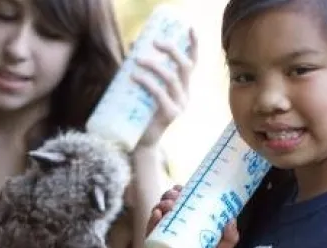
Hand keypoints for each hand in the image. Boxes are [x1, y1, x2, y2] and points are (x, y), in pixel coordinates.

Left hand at [132, 29, 197, 149]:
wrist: (142, 140)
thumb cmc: (142, 113)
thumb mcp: (145, 88)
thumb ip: (143, 69)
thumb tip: (132, 44)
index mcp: (183, 87)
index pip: (193, 64)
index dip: (193, 46)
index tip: (189, 28)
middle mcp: (185, 95)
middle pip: (185, 67)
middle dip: (172, 51)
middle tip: (154, 42)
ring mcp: (180, 105)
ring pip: (171, 78)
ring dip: (154, 65)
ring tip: (137, 60)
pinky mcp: (171, 115)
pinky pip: (159, 93)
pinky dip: (146, 82)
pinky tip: (135, 76)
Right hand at [146, 185, 238, 247]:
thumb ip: (229, 239)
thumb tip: (232, 219)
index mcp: (186, 226)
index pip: (180, 204)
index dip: (179, 193)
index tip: (182, 187)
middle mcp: (171, 230)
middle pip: (166, 207)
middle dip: (168, 196)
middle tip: (174, 195)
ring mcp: (161, 239)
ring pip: (157, 217)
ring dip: (160, 205)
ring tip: (167, 204)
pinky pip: (150, 233)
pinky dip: (152, 222)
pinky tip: (156, 214)